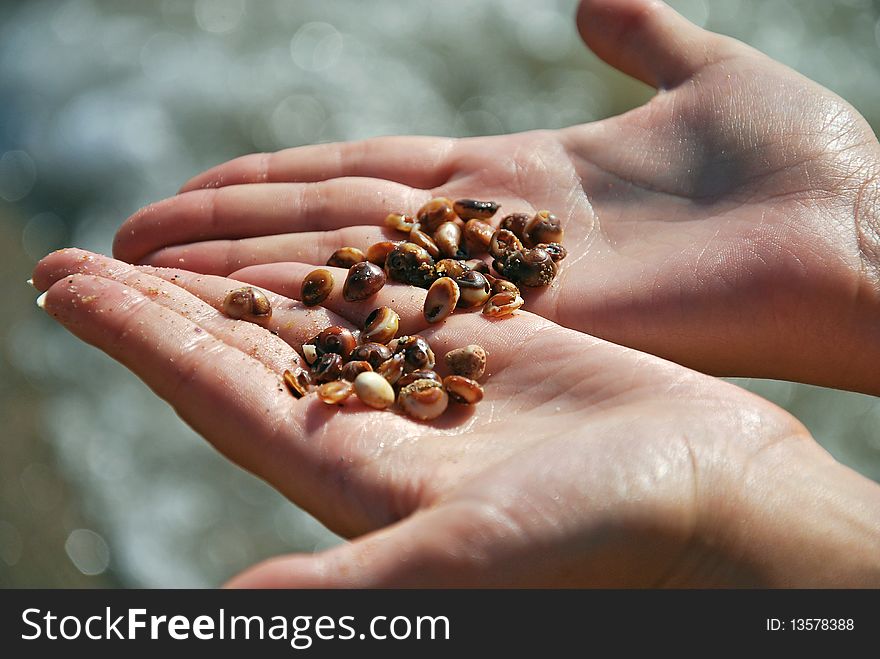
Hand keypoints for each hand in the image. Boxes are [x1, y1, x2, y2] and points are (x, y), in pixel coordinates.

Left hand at [33, 248, 879, 585]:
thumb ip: (345, 591)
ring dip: (232, 280)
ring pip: (308, 319)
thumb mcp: (457, 567)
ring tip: (168, 240)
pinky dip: (338, 264)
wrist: (715, 515)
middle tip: (78, 256)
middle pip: (239, 353)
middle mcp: (377, 429)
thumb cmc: (600, 547)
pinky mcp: (491, 347)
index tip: (63, 289)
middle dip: (158, 304)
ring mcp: (433, 385)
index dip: (136, 341)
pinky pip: (393, 294)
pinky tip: (296, 241)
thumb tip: (225, 616)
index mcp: (350, 475)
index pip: (212, 395)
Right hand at [112, 0, 879, 393]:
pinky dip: (315, 310)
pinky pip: (401, 312)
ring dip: (244, 272)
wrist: (863, 242)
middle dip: (227, 232)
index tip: (199, 185)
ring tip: (147, 272)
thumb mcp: (705, 72)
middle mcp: (489, 240)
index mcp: (517, 182)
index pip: (367, 178)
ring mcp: (505, 283)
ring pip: (346, 272)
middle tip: (128, 238)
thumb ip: (639, 38)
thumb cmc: (802, 162)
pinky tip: (237, 310)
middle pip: (332, 228)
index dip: (280, 181)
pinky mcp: (534, 321)